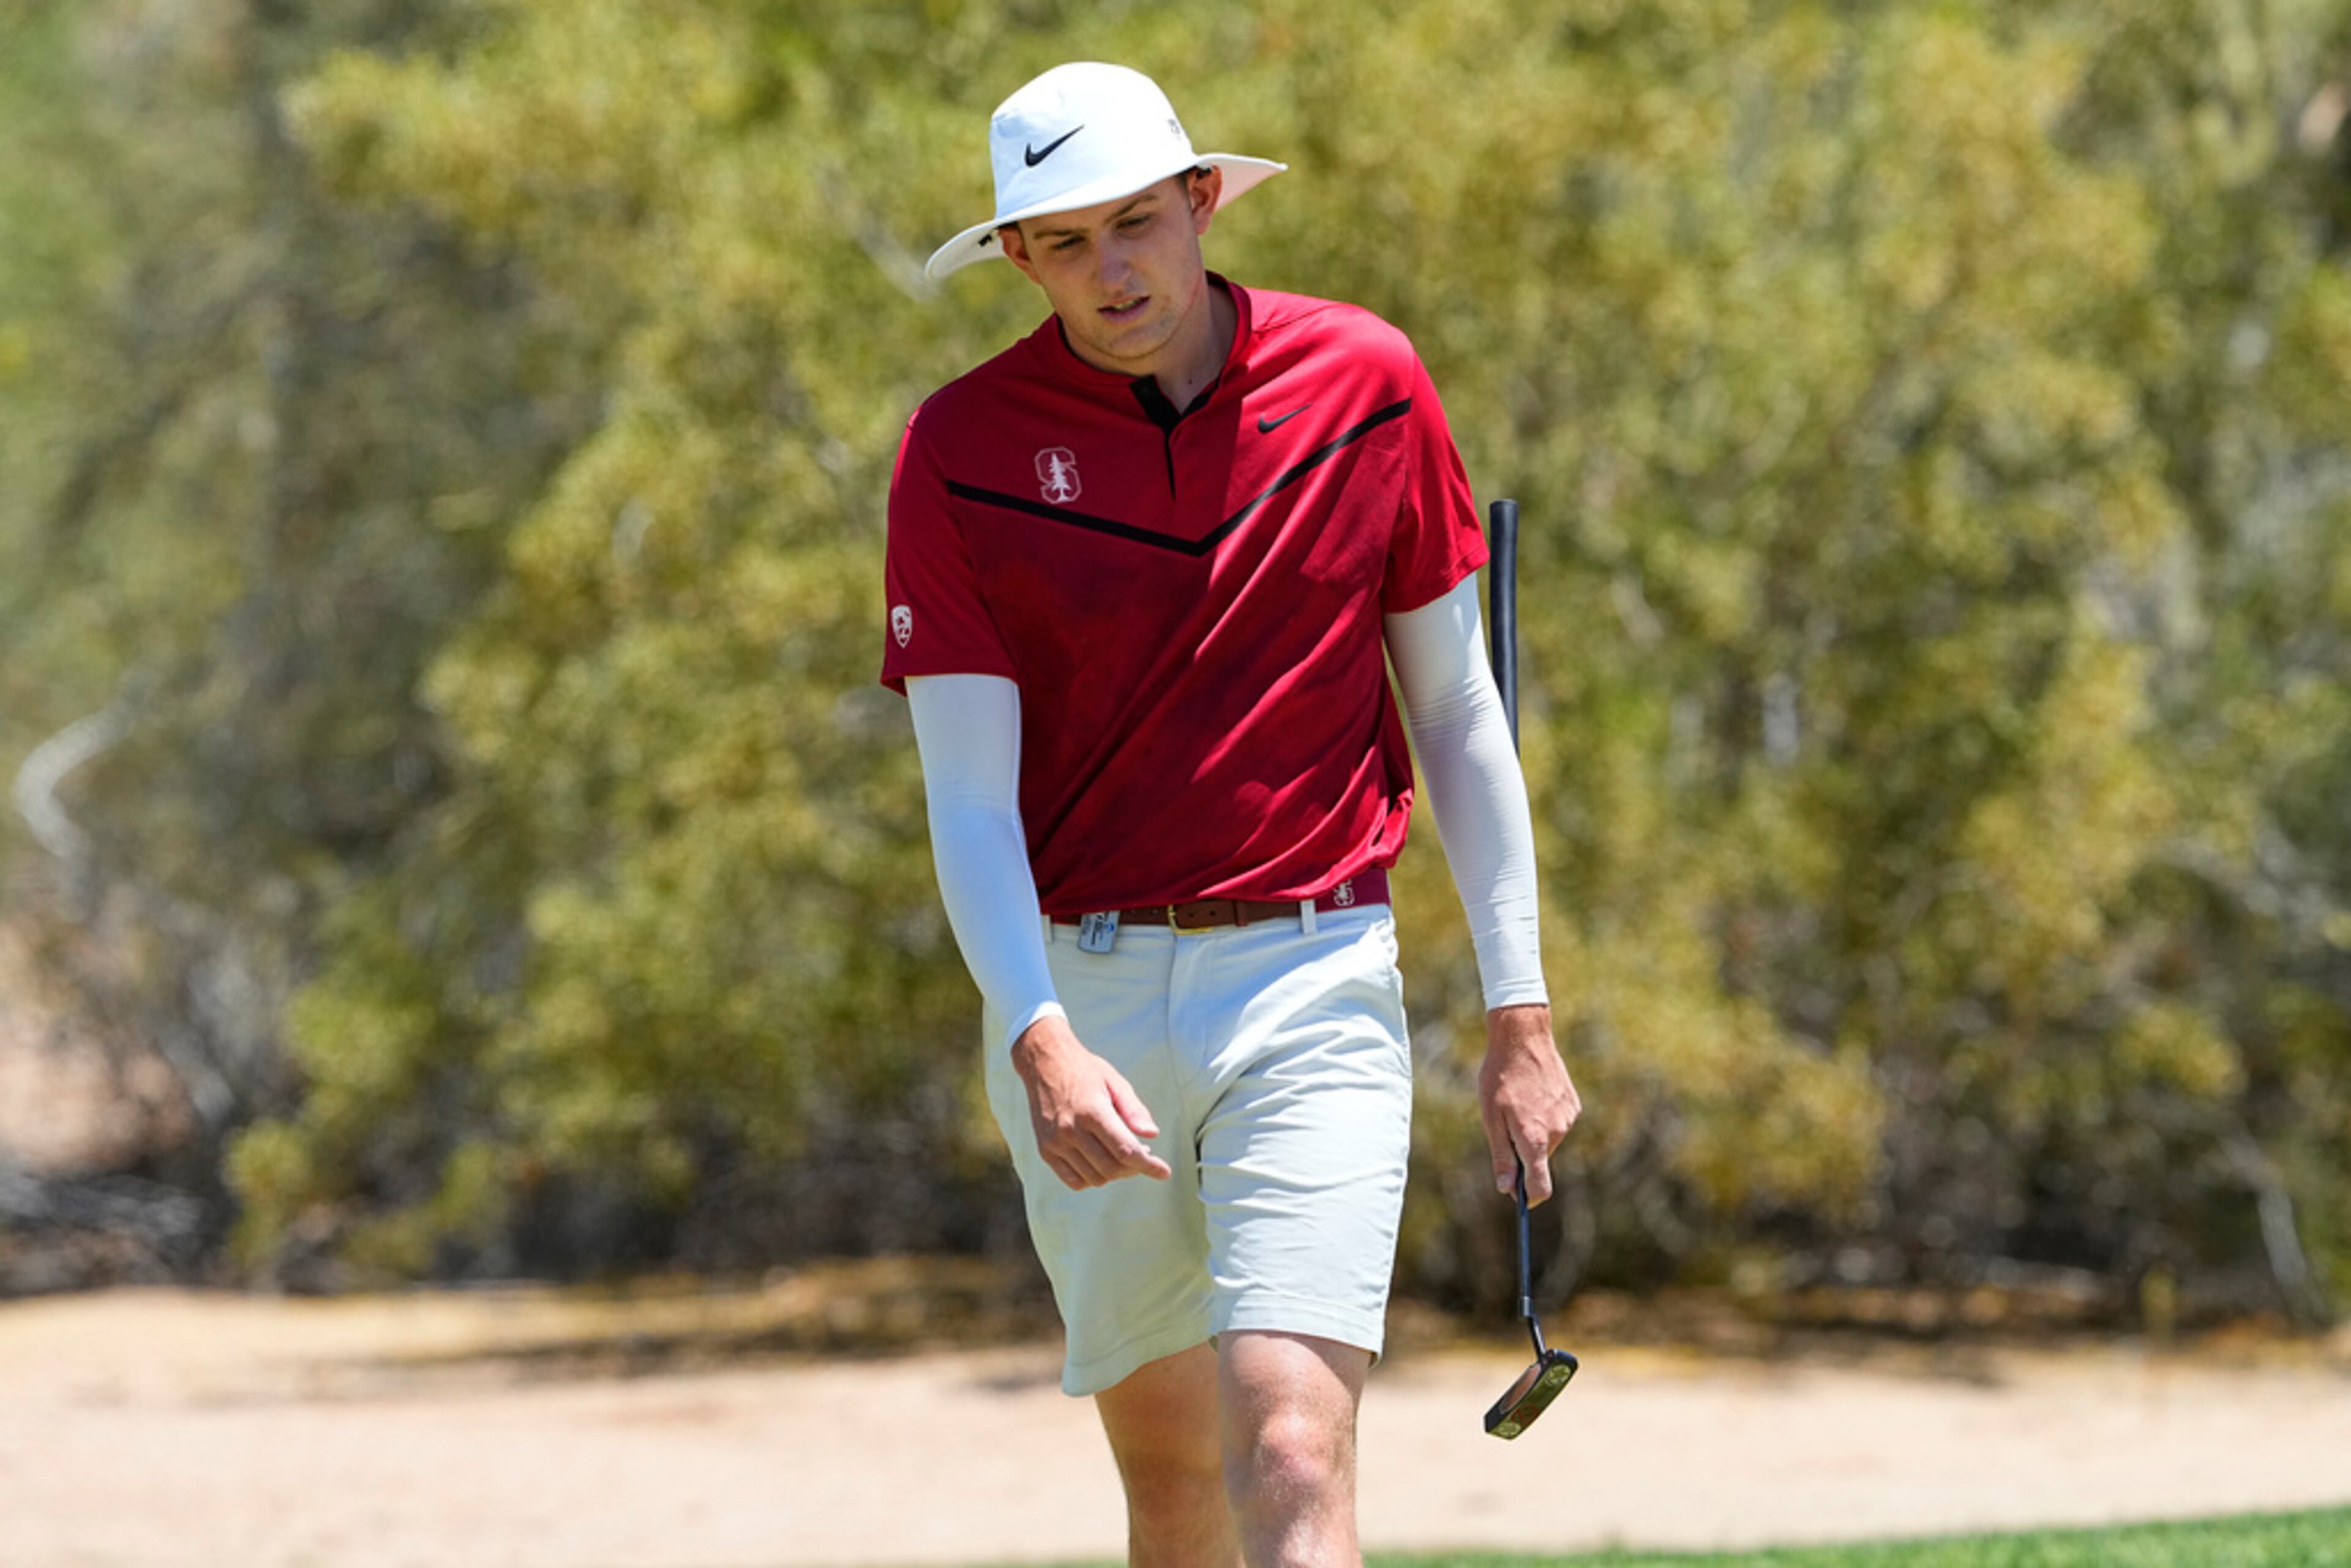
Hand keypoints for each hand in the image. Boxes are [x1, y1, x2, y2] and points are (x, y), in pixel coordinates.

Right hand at [1010, 1015, 1172, 1190]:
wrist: (1044, 1063)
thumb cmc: (1084, 1070)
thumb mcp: (1114, 1081)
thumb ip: (1134, 1110)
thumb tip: (1152, 1134)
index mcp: (1092, 1111)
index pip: (1125, 1150)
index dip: (1148, 1165)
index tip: (1164, 1172)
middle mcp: (1071, 1130)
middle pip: (1112, 1168)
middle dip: (1134, 1168)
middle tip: (1143, 1155)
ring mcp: (1056, 1143)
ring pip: (1095, 1178)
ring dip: (1115, 1173)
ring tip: (1121, 1155)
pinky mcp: (1045, 1150)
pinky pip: (1074, 1180)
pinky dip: (1092, 1178)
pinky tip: (1101, 1163)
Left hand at [1478, 1004, 1581, 1203]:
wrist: (1524, 1038)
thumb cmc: (1500, 1077)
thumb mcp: (1491, 1118)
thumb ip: (1501, 1156)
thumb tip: (1507, 1189)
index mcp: (1534, 1138)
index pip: (1540, 1186)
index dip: (1530, 1198)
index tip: (1519, 1200)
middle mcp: (1556, 1132)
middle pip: (1539, 1160)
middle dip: (1523, 1153)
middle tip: (1504, 1124)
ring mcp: (1568, 1117)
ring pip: (1547, 1140)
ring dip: (1532, 1132)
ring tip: (1518, 1104)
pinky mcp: (1573, 1105)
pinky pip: (1556, 1123)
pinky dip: (1543, 1117)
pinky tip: (1532, 1095)